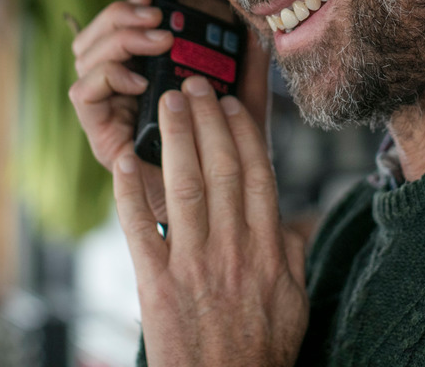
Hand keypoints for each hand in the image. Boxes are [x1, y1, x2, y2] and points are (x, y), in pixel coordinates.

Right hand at [69, 0, 271, 223]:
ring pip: (84, 59)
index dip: (127, 10)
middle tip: (157, 21)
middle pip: (92, 39)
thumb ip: (248, 72)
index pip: (114, 31)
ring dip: (118, 40)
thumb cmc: (229, 167)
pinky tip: (140, 80)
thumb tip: (259, 29)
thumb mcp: (242, 110)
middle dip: (121, 19)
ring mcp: (106, 115)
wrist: (219, 221)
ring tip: (156, 42)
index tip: (155, 3)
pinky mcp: (101, 138)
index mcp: (143, 80)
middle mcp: (117, 95)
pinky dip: (107, 77)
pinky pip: (84, 96)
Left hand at [113, 75, 307, 366]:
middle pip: (222, 168)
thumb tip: (298, 216)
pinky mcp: (157, 285)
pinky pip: (141, 230)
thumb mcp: (295, 301)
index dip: (244, 133)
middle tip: (195, 85)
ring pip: (185, 186)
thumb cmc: (260, 351)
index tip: (233, 103)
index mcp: (266, 250)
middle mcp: (232, 249)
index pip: (257, 175)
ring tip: (167, 102)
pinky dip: (130, 193)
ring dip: (175, 138)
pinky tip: (125, 161)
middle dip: (208, 120)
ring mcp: (193, 265)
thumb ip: (292, 253)